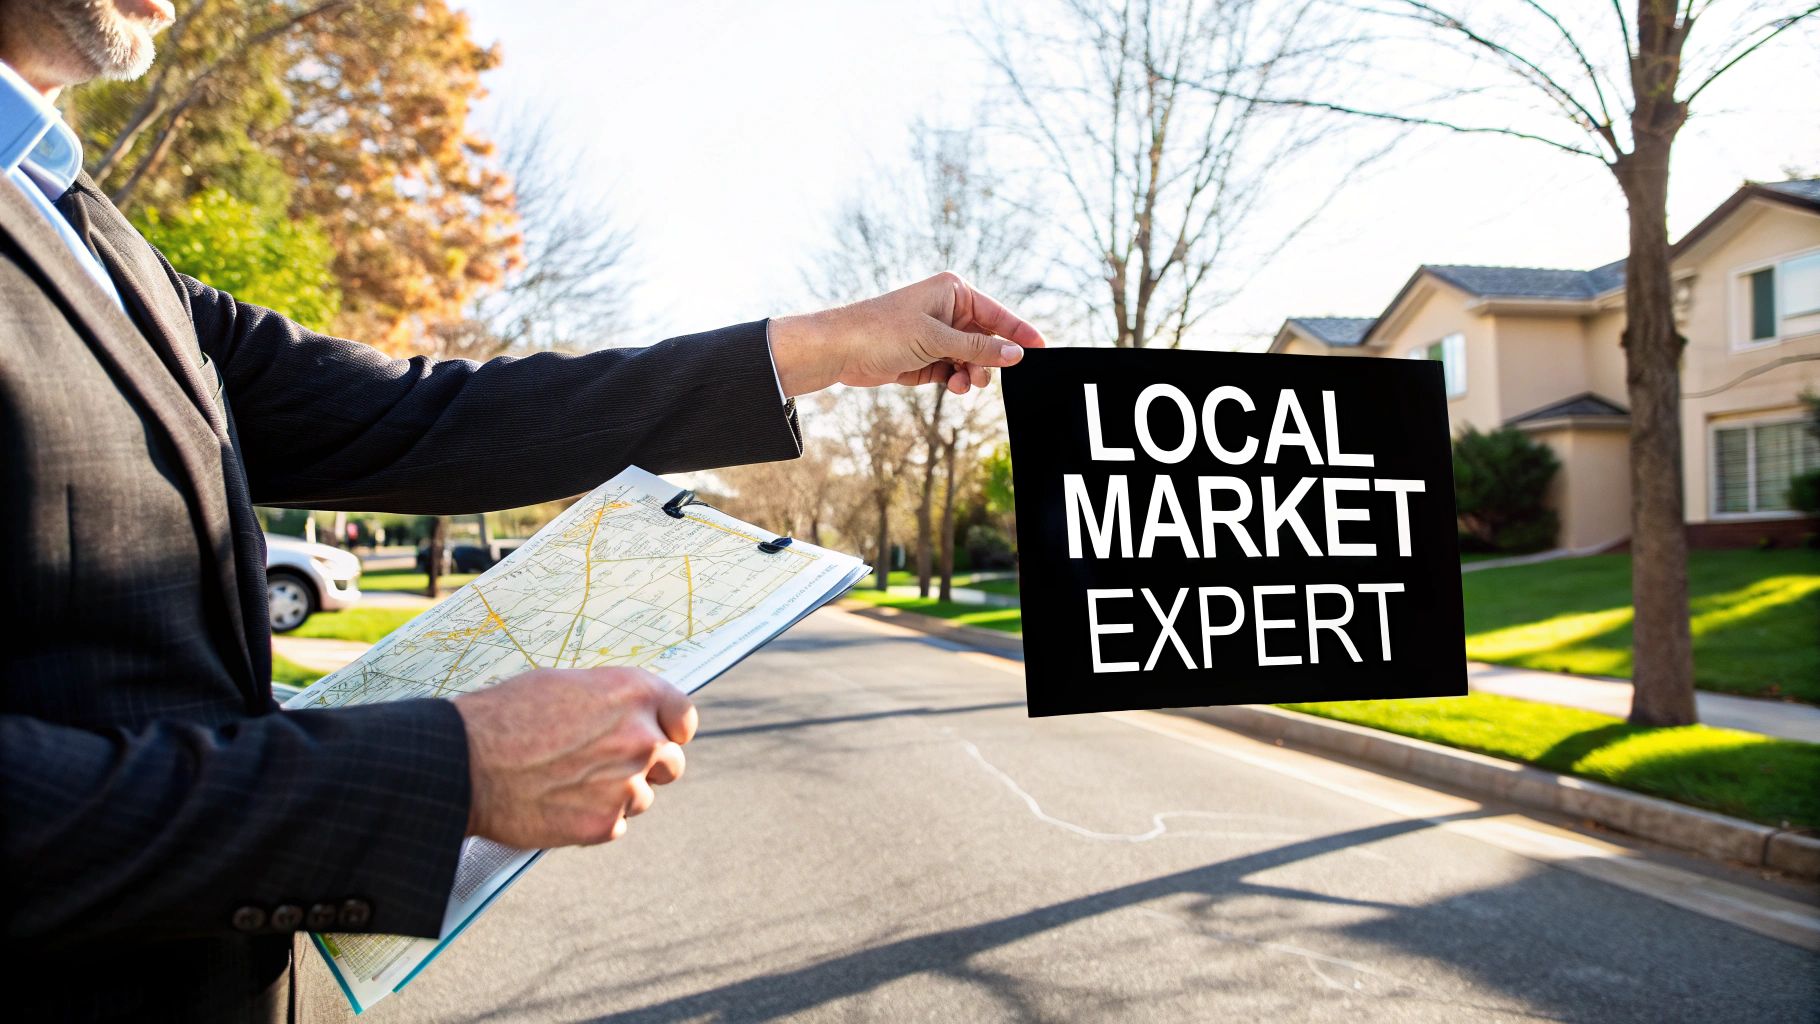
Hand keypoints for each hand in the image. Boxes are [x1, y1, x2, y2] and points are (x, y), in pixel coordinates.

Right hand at [453, 668, 696, 847]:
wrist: (464, 764)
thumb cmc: (503, 716)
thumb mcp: (562, 685)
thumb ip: (608, 701)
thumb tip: (627, 713)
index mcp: (632, 693)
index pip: (684, 716)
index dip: (673, 729)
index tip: (665, 737)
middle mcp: (639, 737)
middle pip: (671, 762)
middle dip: (649, 766)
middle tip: (610, 767)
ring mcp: (625, 784)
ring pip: (641, 796)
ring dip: (615, 795)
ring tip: (567, 784)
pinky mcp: (604, 824)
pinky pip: (615, 824)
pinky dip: (592, 819)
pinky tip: (558, 805)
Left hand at [768, 271, 1045, 397]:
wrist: (839, 349)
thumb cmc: (882, 331)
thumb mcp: (936, 339)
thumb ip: (978, 348)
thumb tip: (1015, 354)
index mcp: (953, 291)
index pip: (997, 313)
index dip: (1019, 332)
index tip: (1043, 348)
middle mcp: (947, 310)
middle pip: (985, 339)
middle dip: (988, 361)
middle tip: (982, 379)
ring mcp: (936, 334)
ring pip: (970, 359)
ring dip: (971, 374)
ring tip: (963, 385)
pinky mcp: (924, 356)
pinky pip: (953, 370)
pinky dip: (955, 380)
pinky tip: (951, 387)